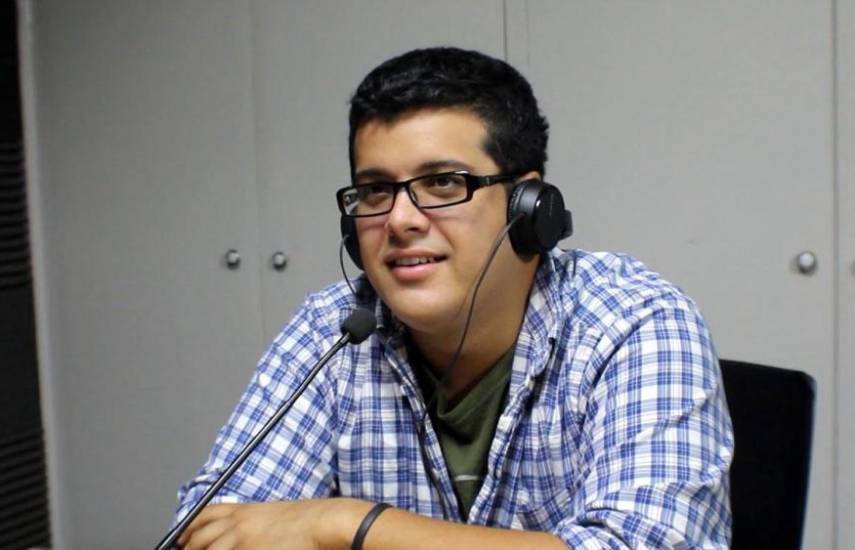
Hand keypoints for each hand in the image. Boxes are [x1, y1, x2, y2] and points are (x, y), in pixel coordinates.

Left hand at [178, 498, 371, 549]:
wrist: (321, 522)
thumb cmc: (302, 518)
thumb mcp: (268, 513)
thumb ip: (247, 521)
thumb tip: (232, 533)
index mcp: (242, 510)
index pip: (204, 516)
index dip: (188, 528)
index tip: (180, 538)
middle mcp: (238, 525)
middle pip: (201, 538)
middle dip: (190, 548)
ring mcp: (244, 543)